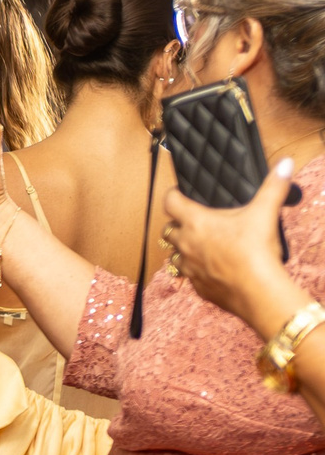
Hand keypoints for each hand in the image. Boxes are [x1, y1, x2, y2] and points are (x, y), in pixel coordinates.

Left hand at [166, 155, 301, 331]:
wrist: (257, 290)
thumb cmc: (256, 250)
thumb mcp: (265, 212)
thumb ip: (273, 186)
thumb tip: (285, 163)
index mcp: (196, 223)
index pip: (170, 202)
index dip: (172, 195)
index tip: (177, 192)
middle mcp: (186, 245)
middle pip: (167, 231)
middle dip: (176, 224)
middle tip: (191, 220)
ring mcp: (189, 268)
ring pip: (174, 256)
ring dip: (182, 249)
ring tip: (199, 245)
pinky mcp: (197, 286)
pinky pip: (189, 276)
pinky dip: (196, 270)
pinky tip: (210, 268)